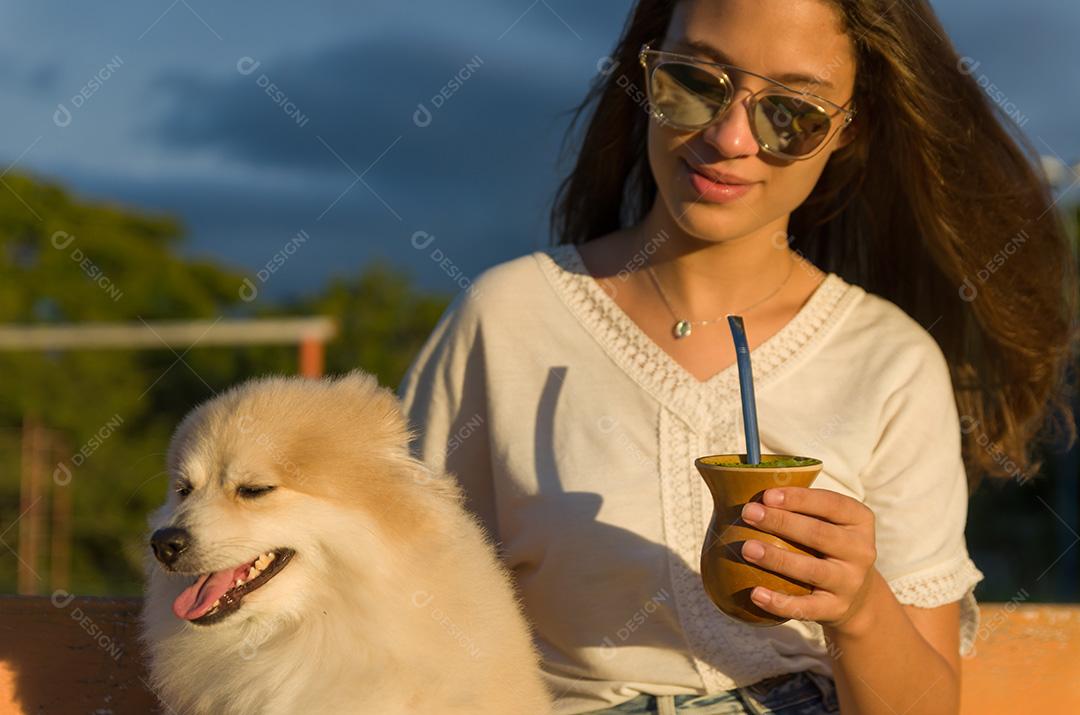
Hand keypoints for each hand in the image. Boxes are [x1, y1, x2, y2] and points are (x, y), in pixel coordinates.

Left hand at [739, 486, 877, 634]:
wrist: (857, 596)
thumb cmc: (828, 546)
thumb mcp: (829, 522)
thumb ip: (800, 508)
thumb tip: (745, 487)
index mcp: (859, 520)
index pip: (831, 504)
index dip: (799, 498)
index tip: (767, 495)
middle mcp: (861, 551)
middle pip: (818, 534)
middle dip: (781, 522)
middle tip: (748, 513)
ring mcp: (850, 582)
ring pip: (812, 570)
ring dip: (777, 558)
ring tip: (747, 548)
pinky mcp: (836, 609)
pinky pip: (806, 607)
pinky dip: (779, 602)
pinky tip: (755, 593)